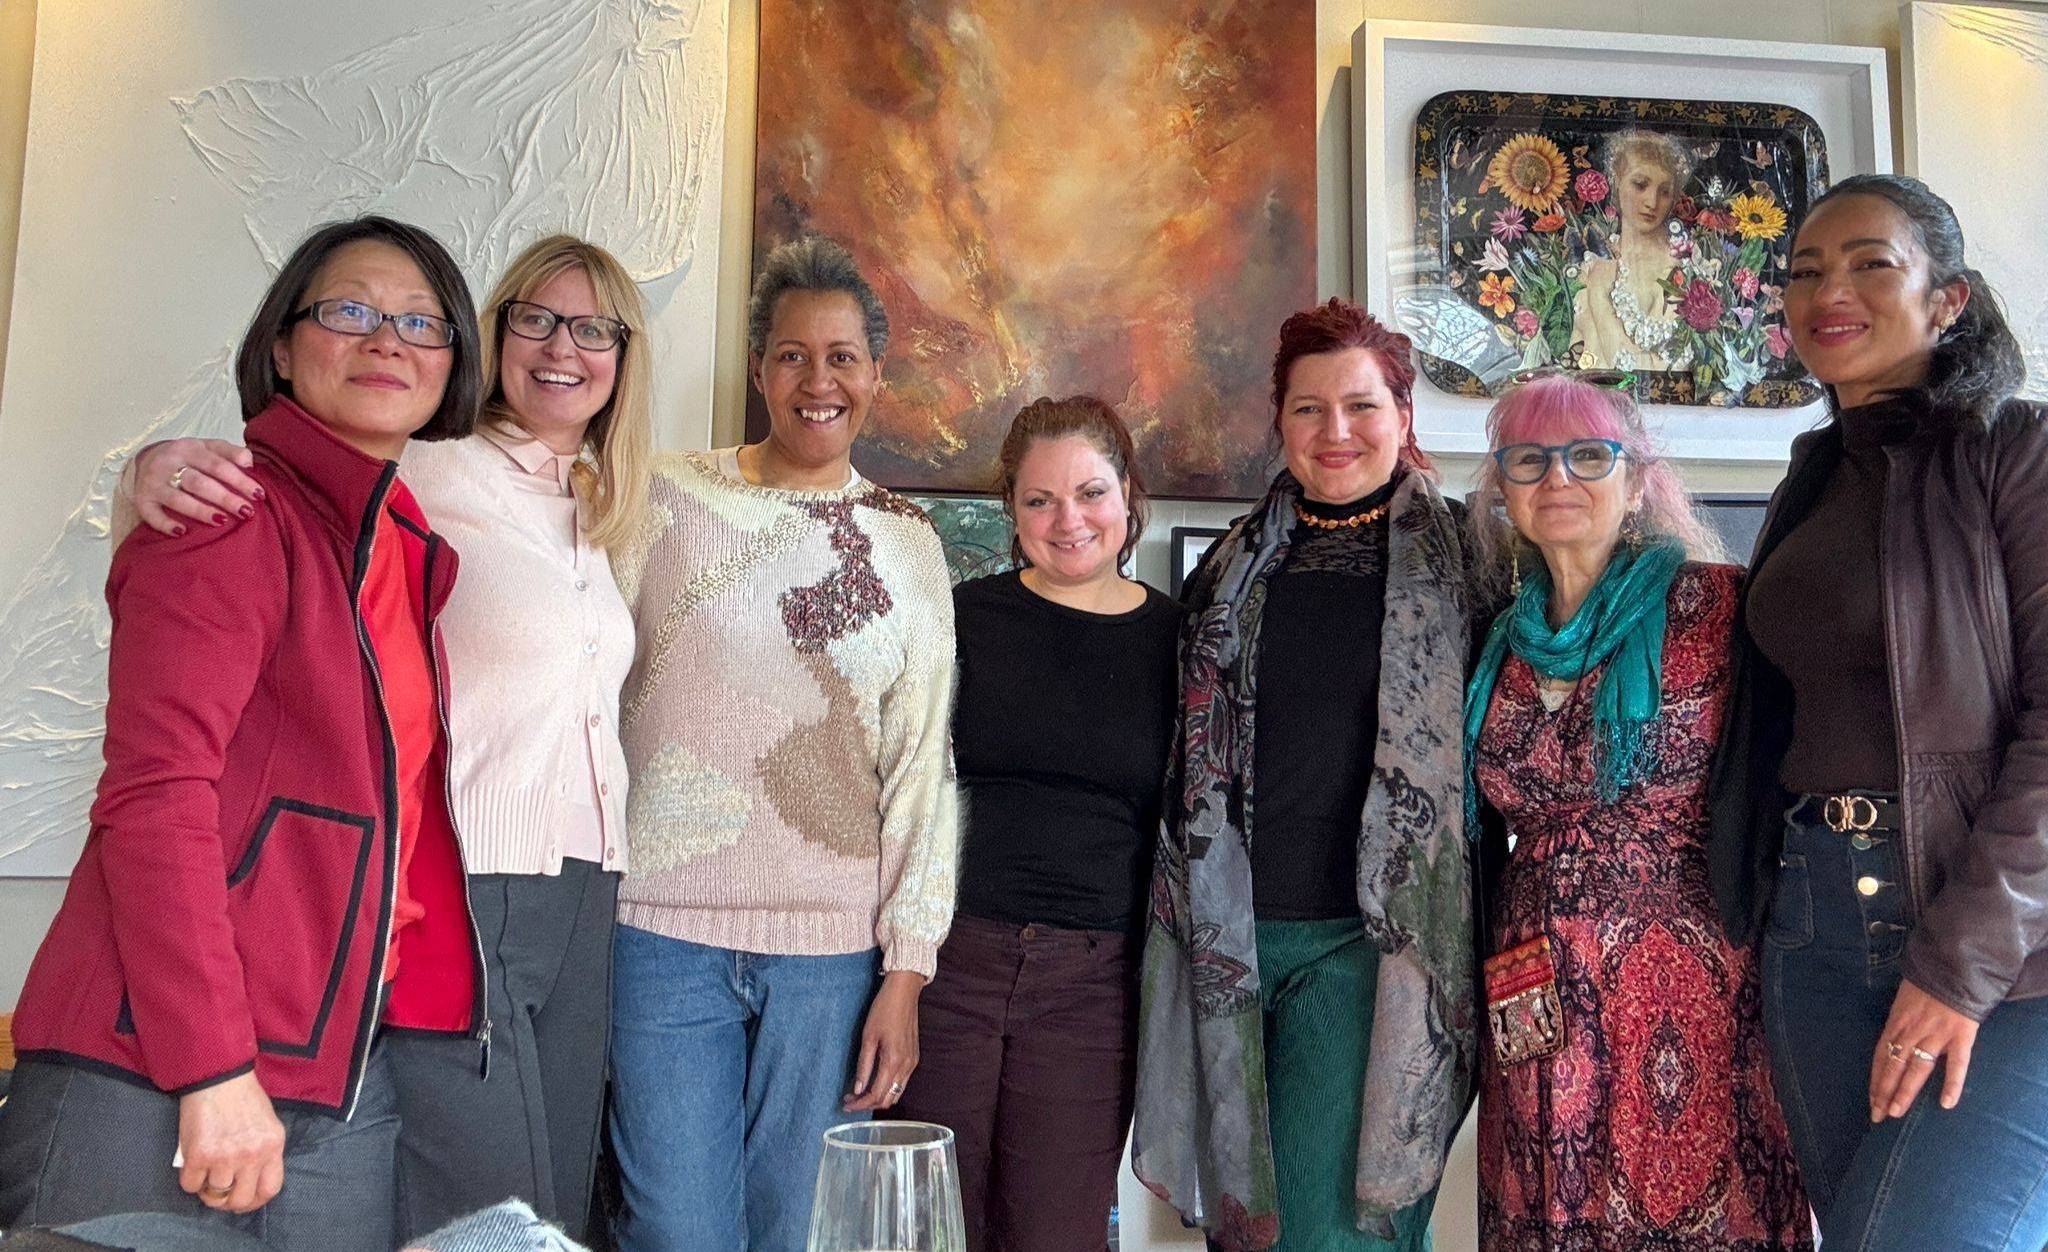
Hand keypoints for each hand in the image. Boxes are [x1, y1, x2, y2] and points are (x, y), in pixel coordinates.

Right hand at [130, 439, 260, 534]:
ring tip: (222, 521)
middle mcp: (168, 464)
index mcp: (188, 449)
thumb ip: (230, 451)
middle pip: (199, 483)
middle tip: (246, 511)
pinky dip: (165, 524)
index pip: (218, 465)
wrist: (146, 458)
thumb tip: (249, 463)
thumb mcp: (207, 447)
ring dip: (200, 511)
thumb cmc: (187, 457)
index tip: (258, 494)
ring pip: (178, 499)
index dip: (240, 480)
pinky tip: (182, 532)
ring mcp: (153, 483)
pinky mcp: (142, 500)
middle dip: (225, 498)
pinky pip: (151, 514)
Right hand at [177, 1071, 285, 1213]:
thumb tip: (251, 1181)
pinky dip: (190, 1181)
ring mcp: (225, 1157)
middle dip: (229, 1202)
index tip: (245, 1201)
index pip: (270, 1190)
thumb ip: (263, 1152)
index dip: (255, 1201)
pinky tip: (193, 1166)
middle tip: (220, 1194)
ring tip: (206, 1175)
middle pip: (241, 1200)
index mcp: (273, 1146)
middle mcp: (252, 1155)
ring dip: (207, 1190)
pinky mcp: (199, 1155)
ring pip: (214, 1195)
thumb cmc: (243, 1099)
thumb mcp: (267, 1125)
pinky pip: (191, 1185)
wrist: (218, 1077)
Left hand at [844, 970, 922, 1111]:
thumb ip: (864, 1065)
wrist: (904, 992)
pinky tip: (875, 1080)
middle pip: (888, 1099)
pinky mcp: (914, 1058)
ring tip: (860, 1092)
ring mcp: (912, 1063)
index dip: (860, 1104)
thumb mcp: (868, 1037)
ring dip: (879, 1097)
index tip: (846, 1104)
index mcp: (893, 1061)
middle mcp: (906, 1066)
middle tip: (851, 1099)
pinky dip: (888, 1087)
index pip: (876, 1095)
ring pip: (897, 1093)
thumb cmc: (884, 1010)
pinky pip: (902, 1082)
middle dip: (868, 1104)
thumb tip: (858, 1088)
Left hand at [1870, 978, 1979, 1120]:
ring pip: (1916, 1068)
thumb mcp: (1903, 1000)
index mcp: (1896, 1023)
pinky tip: (1945, 1103)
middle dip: (1884, 1092)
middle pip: (1893, 1066)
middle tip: (1878, 1116)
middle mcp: (1912, 1031)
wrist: (1954, 964)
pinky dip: (1952, 1083)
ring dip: (1905, 1091)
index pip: (1881, 1056)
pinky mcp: (1961, 1035)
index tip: (1872, 1100)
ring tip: (1896, 1112)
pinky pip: (1956, 1064)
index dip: (1876, 1080)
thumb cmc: (1929, 981)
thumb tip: (1893, 1041)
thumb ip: (1900, 1022)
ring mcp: (1936, 1034)